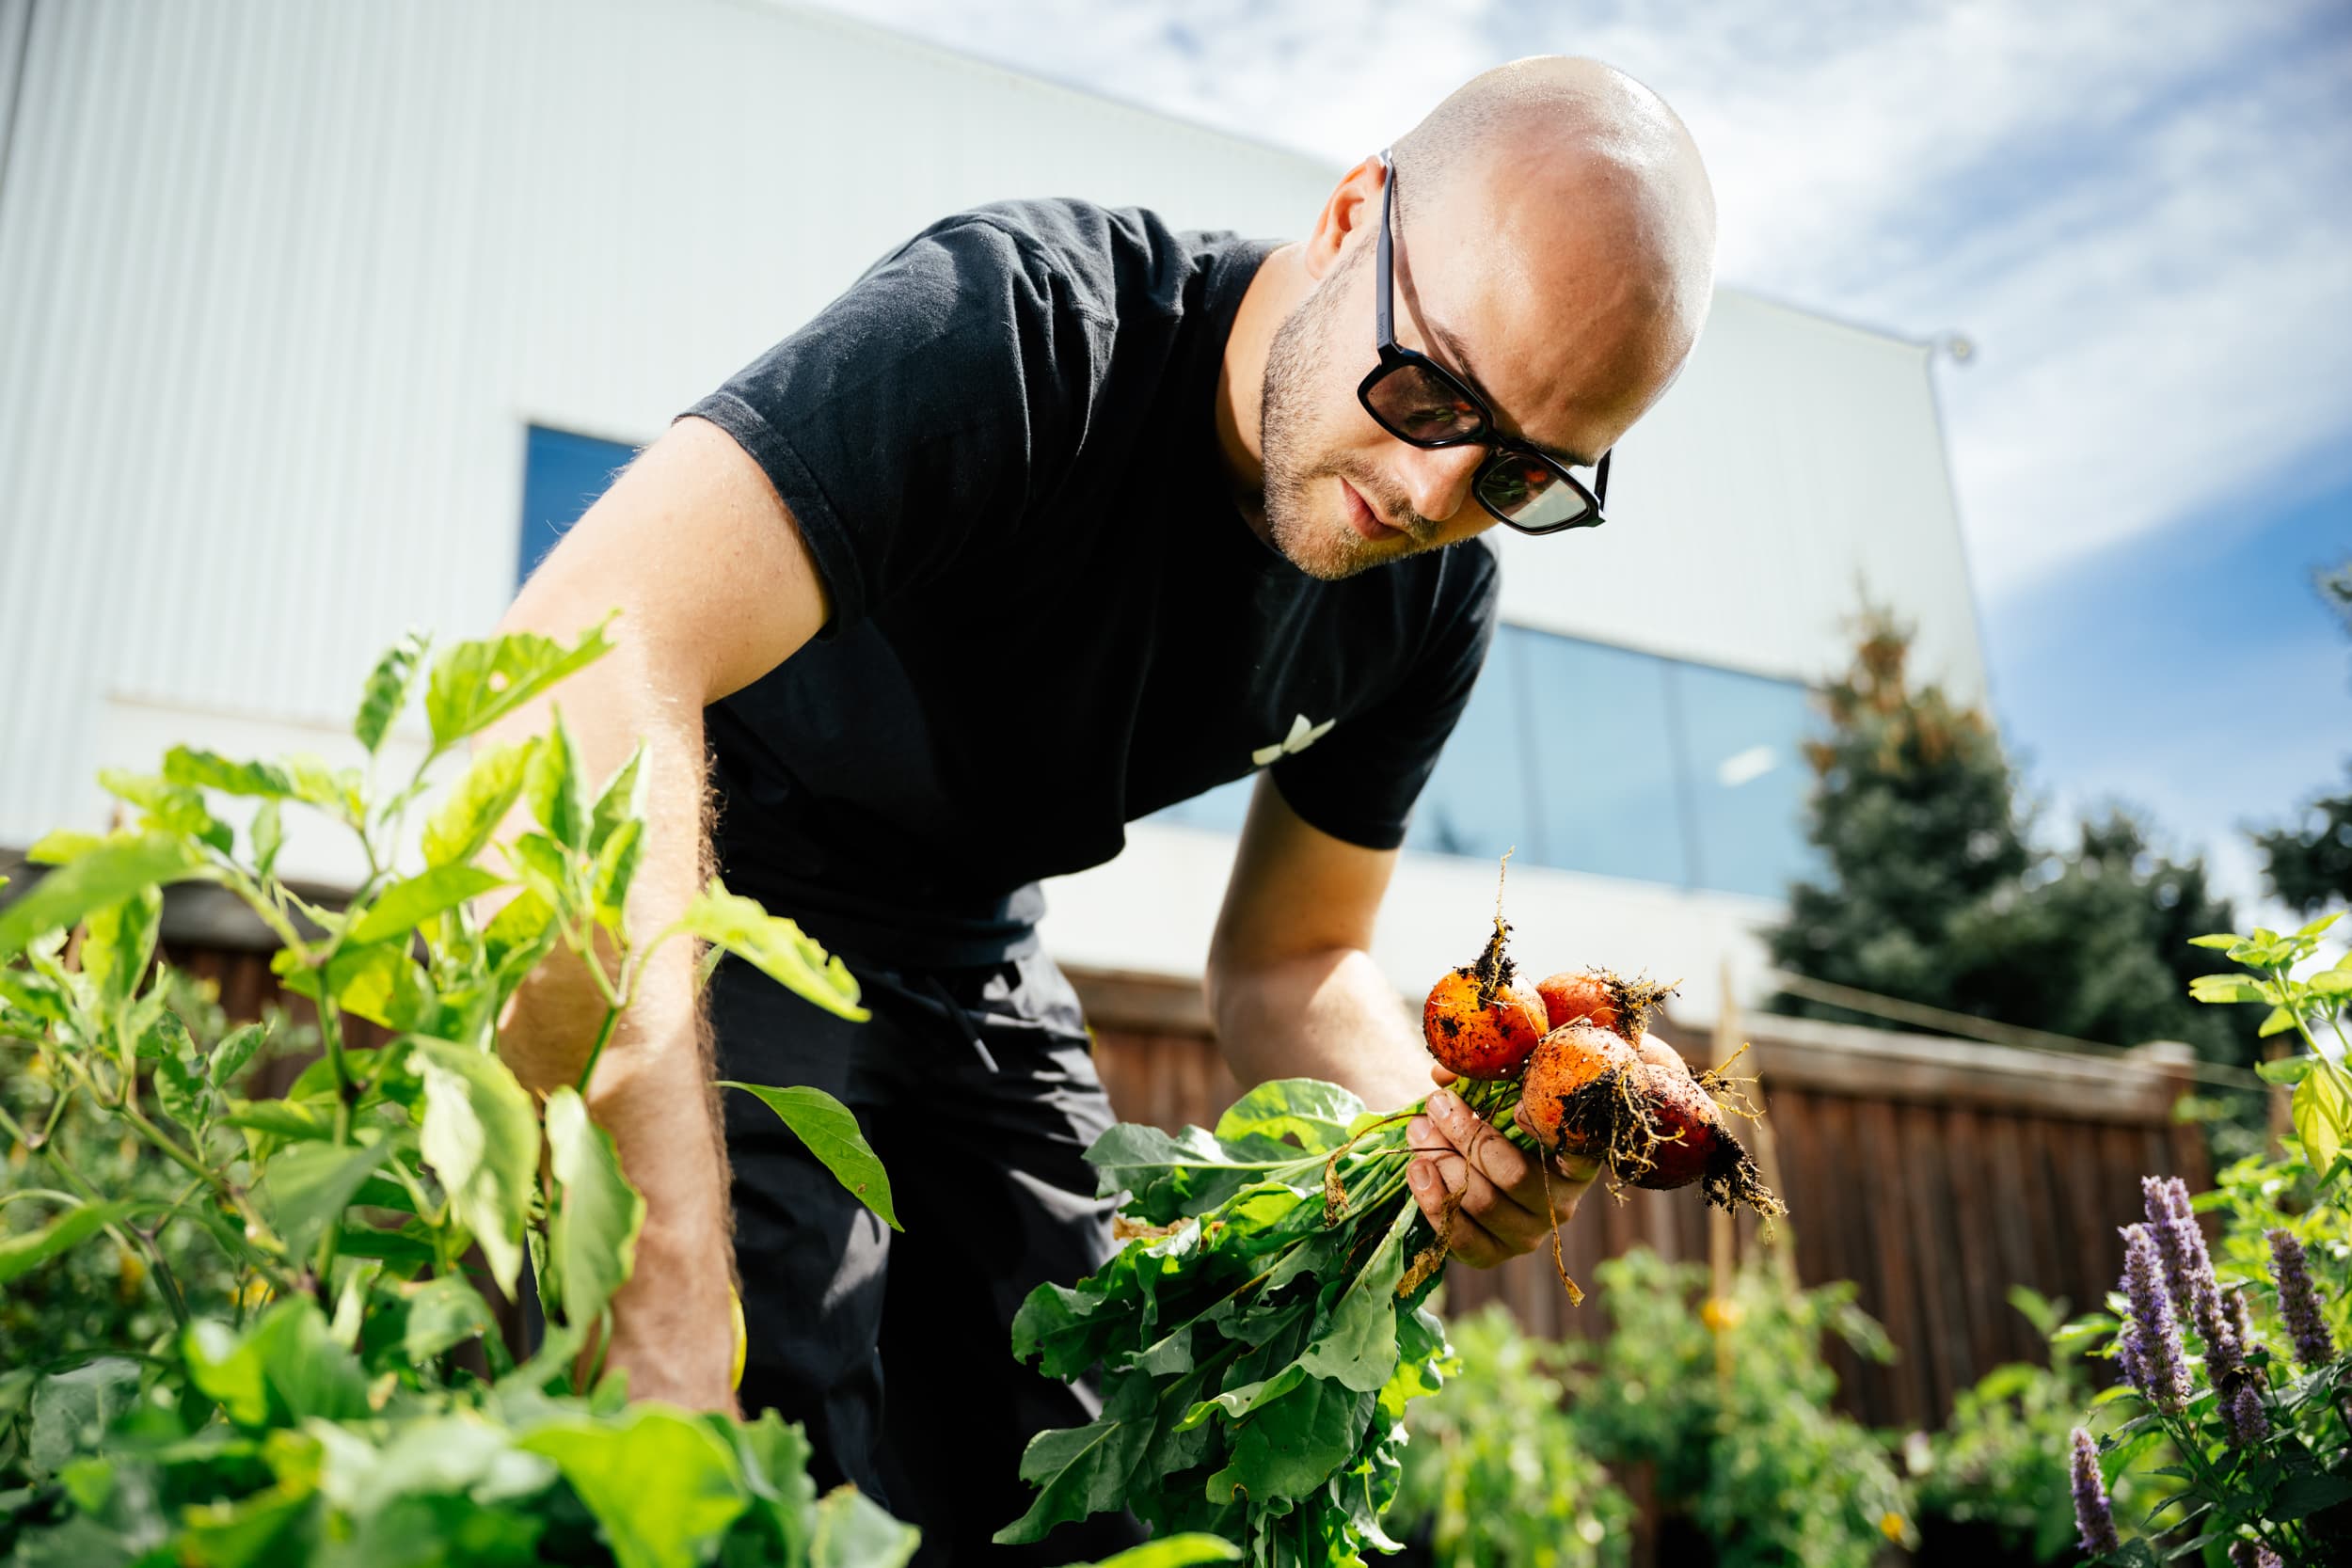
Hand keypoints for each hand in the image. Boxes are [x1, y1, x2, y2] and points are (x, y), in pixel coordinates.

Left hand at [1405, 1036, 1690, 1267]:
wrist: (1471, 1166)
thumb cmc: (1497, 1122)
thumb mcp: (1500, 1096)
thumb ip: (1481, 1079)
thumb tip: (1443, 1077)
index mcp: (1576, 1164)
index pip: (1580, 1153)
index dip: (1549, 1133)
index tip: (1517, 1106)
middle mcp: (1560, 1205)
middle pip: (1512, 1175)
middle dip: (1466, 1136)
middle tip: (1436, 1105)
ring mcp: (1526, 1235)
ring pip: (1483, 1202)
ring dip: (1442, 1162)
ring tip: (1418, 1131)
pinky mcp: (1491, 1255)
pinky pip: (1461, 1237)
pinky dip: (1433, 1202)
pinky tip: (1417, 1170)